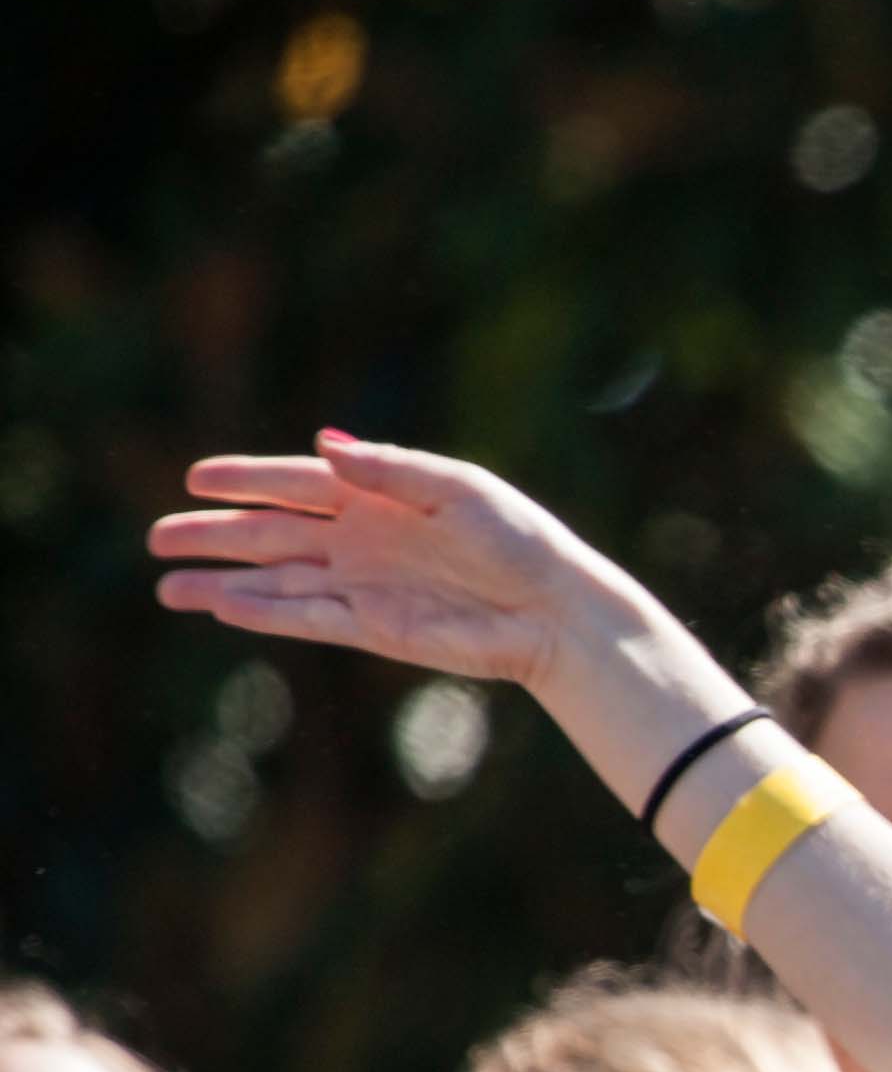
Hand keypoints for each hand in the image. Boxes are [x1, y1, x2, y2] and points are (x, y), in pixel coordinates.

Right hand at [148, 434, 677, 692]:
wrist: (554, 611)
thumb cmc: (519, 541)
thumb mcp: (458, 490)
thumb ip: (389, 469)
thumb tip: (323, 443)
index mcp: (381, 496)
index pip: (297, 483)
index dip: (247, 479)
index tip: (196, 477)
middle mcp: (362, 540)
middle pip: (272, 534)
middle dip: (215, 534)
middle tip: (157, 535)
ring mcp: (364, 586)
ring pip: (277, 582)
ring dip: (223, 584)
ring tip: (167, 584)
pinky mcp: (374, 628)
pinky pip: (305, 618)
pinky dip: (261, 614)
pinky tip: (218, 608)